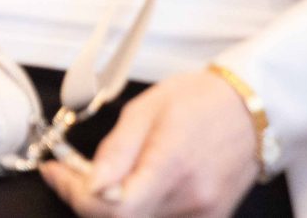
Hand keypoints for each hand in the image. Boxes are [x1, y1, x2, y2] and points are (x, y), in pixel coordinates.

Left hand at [39, 70, 262, 217]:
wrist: (250, 110)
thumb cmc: (199, 100)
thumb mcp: (145, 109)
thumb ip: (115, 151)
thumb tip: (88, 184)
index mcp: (171, 165)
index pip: (113, 209)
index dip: (74, 196)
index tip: (56, 173)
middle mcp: (190, 198)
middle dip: (85, 199)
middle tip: (71, 172)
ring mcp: (203, 214)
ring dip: (109, 206)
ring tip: (101, 175)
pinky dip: (138, 209)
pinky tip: (130, 187)